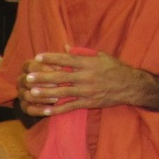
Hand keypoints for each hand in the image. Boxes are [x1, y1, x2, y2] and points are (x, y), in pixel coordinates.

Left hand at [19, 51, 152, 117]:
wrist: (131, 86)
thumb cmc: (115, 69)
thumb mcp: (100, 56)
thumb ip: (82, 53)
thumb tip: (66, 47)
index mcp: (88, 63)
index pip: (66, 59)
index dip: (51, 58)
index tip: (37, 57)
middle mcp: (86, 77)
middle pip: (60, 76)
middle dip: (43, 77)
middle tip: (28, 77)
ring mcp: (87, 91)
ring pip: (62, 93)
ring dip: (46, 93)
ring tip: (32, 92)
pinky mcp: (89, 103)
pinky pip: (70, 107)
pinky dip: (57, 110)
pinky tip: (46, 110)